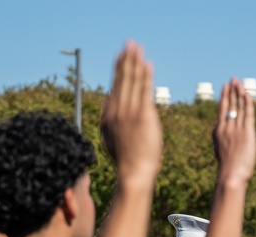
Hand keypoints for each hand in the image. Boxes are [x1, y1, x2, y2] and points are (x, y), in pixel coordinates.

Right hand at [100, 41, 162, 184]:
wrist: (132, 173)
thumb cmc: (127, 162)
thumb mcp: (113, 139)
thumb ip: (111, 122)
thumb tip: (108, 110)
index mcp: (109, 115)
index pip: (115, 86)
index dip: (118, 70)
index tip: (121, 56)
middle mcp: (117, 110)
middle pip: (122, 79)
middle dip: (126, 59)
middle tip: (129, 43)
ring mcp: (129, 112)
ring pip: (132, 81)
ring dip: (135, 62)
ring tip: (138, 48)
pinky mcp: (143, 116)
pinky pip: (144, 91)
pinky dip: (145, 76)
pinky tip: (147, 65)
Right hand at [213, 79, 255, 186]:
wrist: (230, 176)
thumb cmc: (227, 170)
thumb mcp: (220, 152)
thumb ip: (220, 141)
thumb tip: (219, 136)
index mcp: (218, 132)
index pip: (222, 111)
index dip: (224, 98)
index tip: (225, 88)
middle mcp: (226, 128)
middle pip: (229, 105)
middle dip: (231, 91)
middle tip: (232, 79)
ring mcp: (236, 130)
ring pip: (237, 107)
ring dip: (238, 93)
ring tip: (239, 82)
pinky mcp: (246, 133)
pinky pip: (247, 114)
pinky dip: (247, 103)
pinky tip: (247, 94)